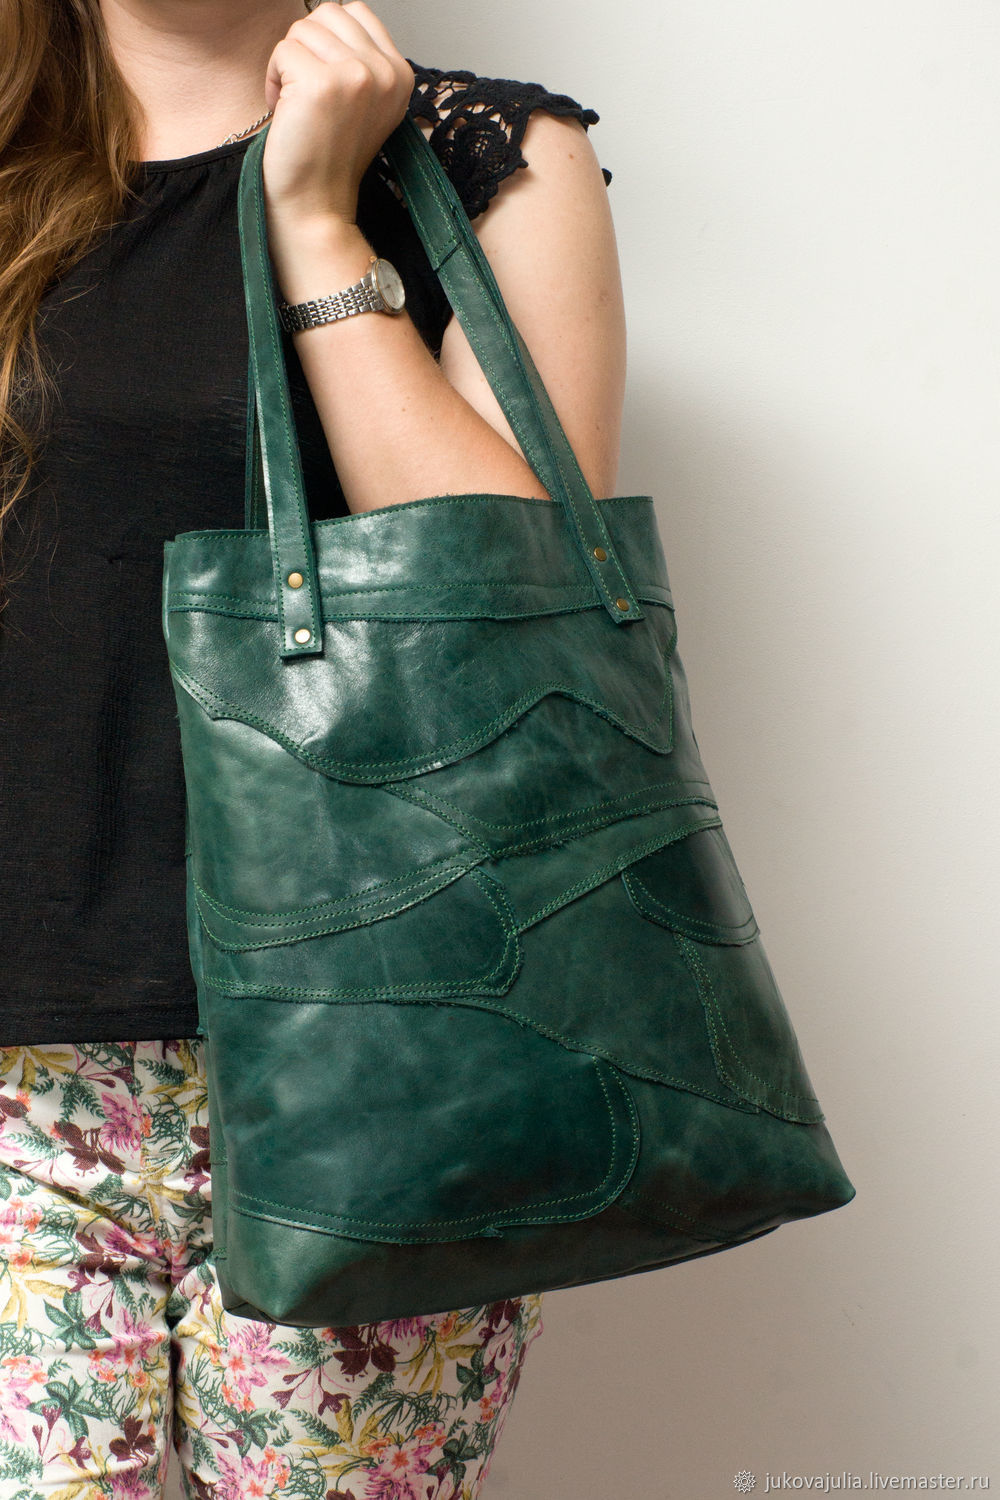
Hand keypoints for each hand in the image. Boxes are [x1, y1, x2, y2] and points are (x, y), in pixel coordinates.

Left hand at [261, 0, 413, 227]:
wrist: (317, 204)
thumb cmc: (328, 155)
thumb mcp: (362, 101)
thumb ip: (359, 57)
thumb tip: (331, 13)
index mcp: (400, 73)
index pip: (354, 11)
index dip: (326, 39)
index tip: (324, 84)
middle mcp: (385, 72)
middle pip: (327, 14)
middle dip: (306, 48)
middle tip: (306, 94)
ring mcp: (358, 76)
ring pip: (302, 29)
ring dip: (288, 64)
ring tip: (296, 104)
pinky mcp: (324, 84)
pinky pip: (282, 51)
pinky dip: (272, 79)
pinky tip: (284, 111)